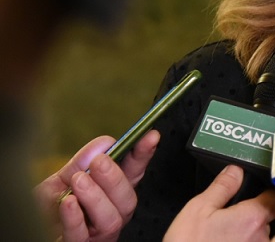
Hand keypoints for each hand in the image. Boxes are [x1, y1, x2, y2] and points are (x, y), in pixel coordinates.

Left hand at [34, 130, 159, 241]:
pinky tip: (68, 202)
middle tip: (101, 161)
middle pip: (128, 199)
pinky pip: (81, 235)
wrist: (30, 228)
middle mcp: (111, 213)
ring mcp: (97, 234)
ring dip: (97, 197)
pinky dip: (76, 217)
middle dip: (116, 178)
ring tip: (79, 181)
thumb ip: (81, 162)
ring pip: (112, 219)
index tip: (150, 136)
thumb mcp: (62, 179)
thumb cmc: (48, 208)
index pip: (133, 172)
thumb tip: (105, 143)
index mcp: (111, 193)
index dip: (143, 154)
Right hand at [164, 165, 274, 241]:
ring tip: (223, 240)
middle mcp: (262, 239)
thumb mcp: (199, 209)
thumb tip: (236, 171)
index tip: (255, 197)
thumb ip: (222, 187)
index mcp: (252, 219)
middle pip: (267, 221)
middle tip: (228, 224)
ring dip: (246, 237)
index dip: (267, 196)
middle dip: (251, 220)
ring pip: (259, 239)